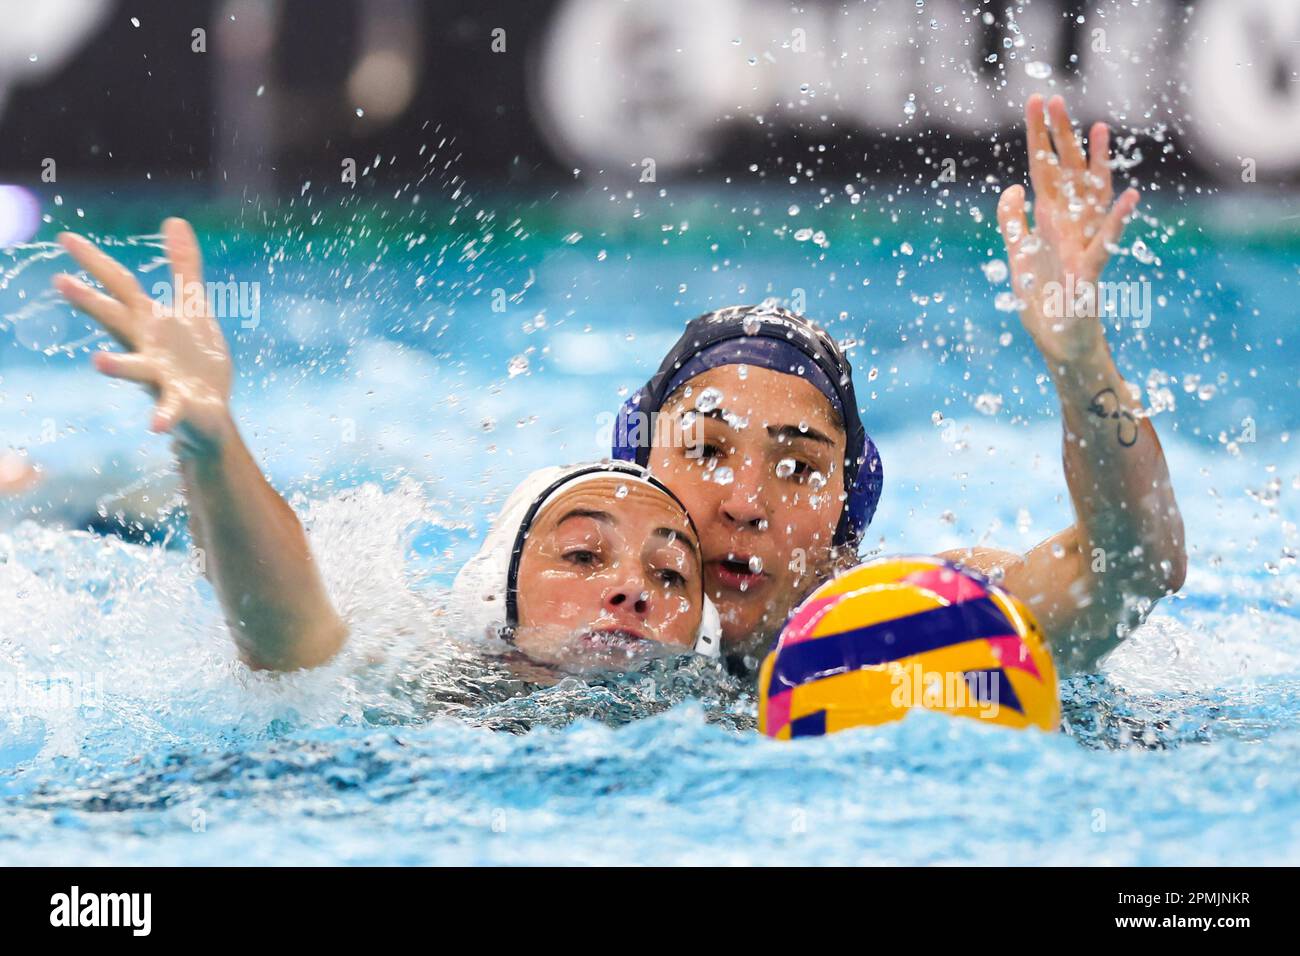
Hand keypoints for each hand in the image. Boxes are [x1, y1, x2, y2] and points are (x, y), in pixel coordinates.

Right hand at [53, 218, 234, 457]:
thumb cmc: (195, 359)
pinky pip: (169, 409)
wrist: (208, 414)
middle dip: (91, 303)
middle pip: (117, 321)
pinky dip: (163, 415)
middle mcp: (147, 348)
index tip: (66, 238)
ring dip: (117, 367)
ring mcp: (160, 378)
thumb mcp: (194, 307)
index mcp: (150, 323)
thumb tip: (176, 220)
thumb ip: (184, 268)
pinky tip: (155, 425)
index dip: (95, 262)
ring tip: (97, 362)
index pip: (121, 286)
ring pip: (135, 369)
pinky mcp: (179, 404)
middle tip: (60, 281)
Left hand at [997, 94, 1139, 367]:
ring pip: (1093, 197)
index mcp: (1052, 220)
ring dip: (1096, 163)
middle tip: (1056, 99)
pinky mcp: (1091, 272)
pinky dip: (1118, 221)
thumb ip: (1013, 223)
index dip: (1039, 138)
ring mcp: (1084, 244)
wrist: (1060, 340)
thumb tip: (1012, 188)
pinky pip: (1107, 242)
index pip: (1044, 170)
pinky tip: (1130, 197)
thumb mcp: (1019, 257)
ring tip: (1099, 129)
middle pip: (1068, 173)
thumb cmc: (1043, 299)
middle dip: (1061, 138)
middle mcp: (1071, 225)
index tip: (1035, 102)